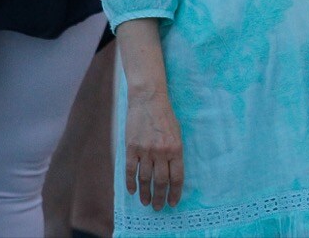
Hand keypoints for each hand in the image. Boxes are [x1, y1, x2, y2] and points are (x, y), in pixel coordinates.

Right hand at [124, 89, 182, 210]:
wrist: (148, 100)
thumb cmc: (165, 117)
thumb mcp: (177, 133)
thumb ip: (175, 153)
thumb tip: (173, 174)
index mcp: (176, 148)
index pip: (177, 177)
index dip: (175, 192)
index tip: (173, 202)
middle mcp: (161, 151)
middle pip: (161, 181)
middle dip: (160, 197)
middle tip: (158, 207)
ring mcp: (145, 150)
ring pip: (145, 179)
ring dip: (146, 193)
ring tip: (146, 203)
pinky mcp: (131, 148)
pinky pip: (131, 171)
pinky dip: (131, 183)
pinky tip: (133, 191)